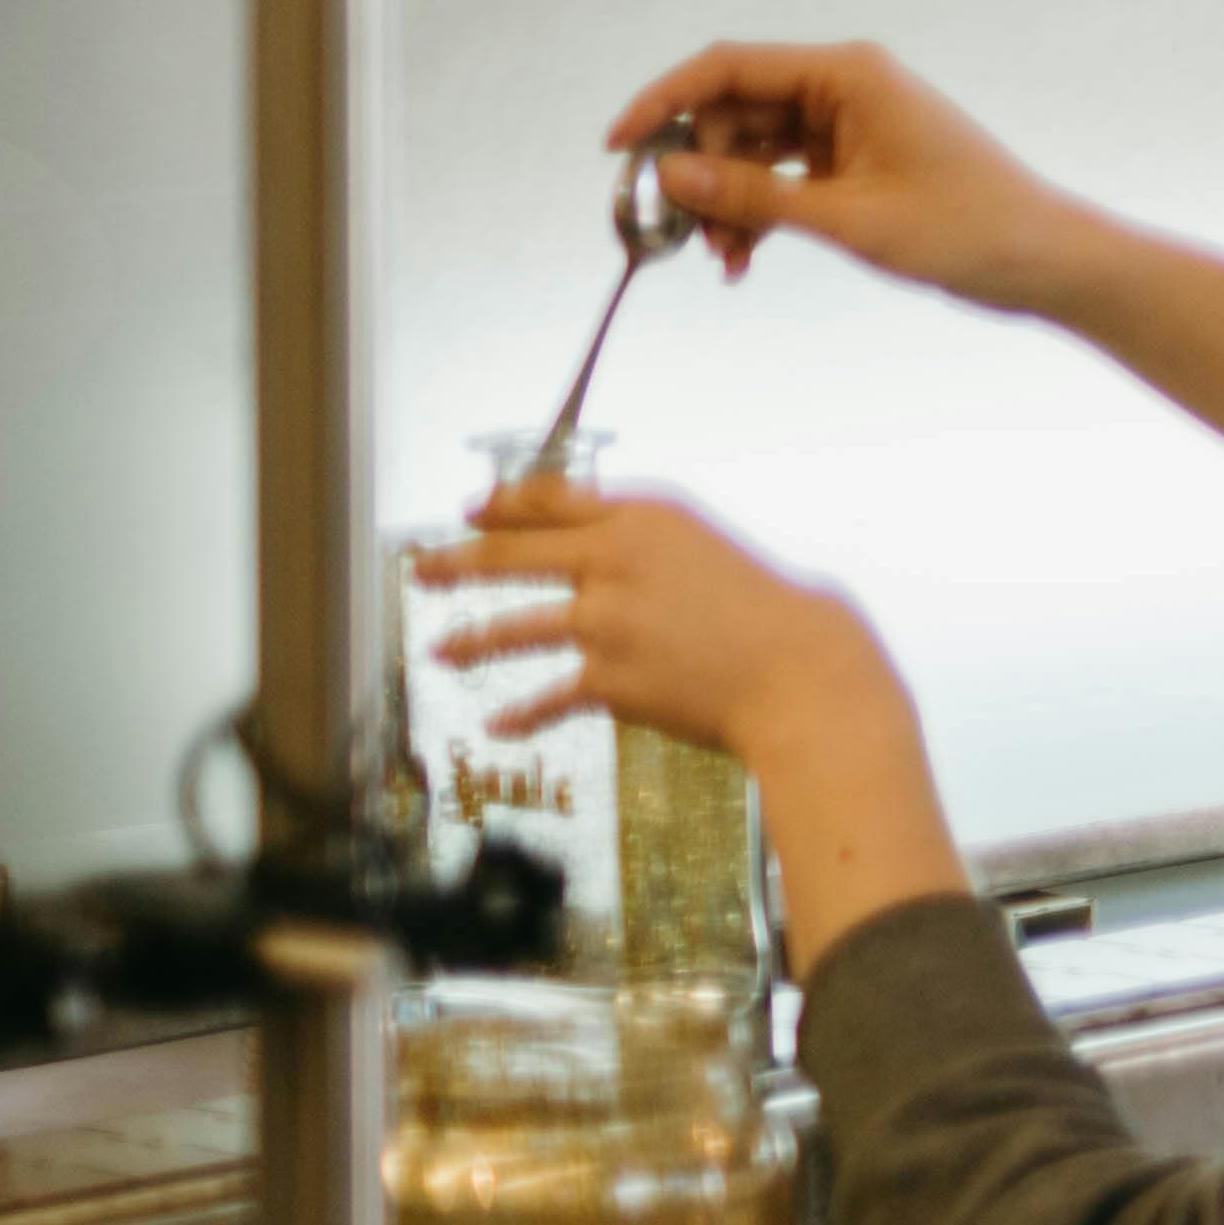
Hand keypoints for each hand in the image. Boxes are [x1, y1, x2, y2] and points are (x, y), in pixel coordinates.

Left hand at [418, 481, 919, 787]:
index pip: (548, 500)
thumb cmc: (766, 610)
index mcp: (643, 516)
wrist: (801, 672)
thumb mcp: (704, 548)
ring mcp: (606, 620)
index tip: (469, 511)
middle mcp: (615, 559)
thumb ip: (644, 543)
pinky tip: (499, 724)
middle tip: (422, 569)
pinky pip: (550, 696)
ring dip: (469, 641)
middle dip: (455, 562)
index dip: (499, 505)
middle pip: (511, 554)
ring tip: (439, 652)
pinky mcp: (611, 678)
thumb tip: (584, 554)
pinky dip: (522, 714)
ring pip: (513, 628)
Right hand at [603, 40, 1103, 315]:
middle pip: (734, 113)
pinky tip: (745, 261)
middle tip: (686, 235)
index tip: (616, 147)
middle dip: (701, 173)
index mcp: (847, 73)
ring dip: (730, 203)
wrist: (1046, 261)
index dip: (662, 102)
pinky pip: (786, 177)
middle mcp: (846, 86)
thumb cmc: (965, 229)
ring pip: (755, 152)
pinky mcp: (860, 162)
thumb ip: (752, 193)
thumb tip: (668, 173)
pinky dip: (763, 213)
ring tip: (725, 261)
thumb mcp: (847, 217)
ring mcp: (853, 124)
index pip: (727, 67)